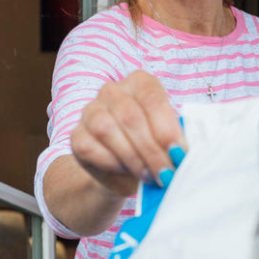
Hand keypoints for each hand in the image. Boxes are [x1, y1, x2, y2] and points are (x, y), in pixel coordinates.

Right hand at [71, 70, 184, 197]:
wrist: (123, 171)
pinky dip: (111, 163)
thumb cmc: (151, 149)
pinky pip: (91, 147)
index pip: (151, 98)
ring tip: (148, 175)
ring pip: (107, 129)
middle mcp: (112, 91)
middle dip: (151, 150)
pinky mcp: (76, 135)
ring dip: (132, 157)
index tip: (178, 153)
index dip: (166, 128)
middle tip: (166, 173)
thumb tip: (181, 154)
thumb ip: (173, 140)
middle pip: (130, 116)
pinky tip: (125, 171)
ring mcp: (90, 111)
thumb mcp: (167, 140)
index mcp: (139, 82)